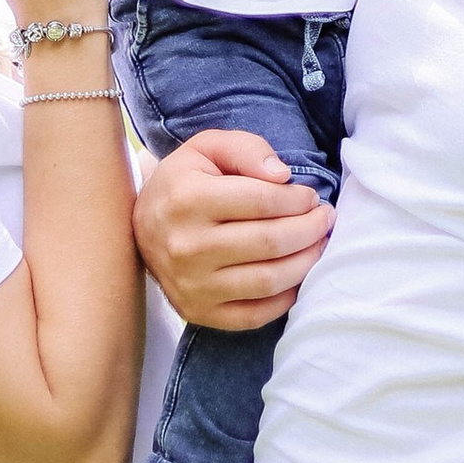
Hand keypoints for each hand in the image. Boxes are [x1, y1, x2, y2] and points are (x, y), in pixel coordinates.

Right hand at [133, 128, 332, 329]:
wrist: (138, 226)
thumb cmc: (184, 182)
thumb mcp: (207, 148)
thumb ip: (247, 150)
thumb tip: (283, 176)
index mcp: (188, 199)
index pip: (262, 202)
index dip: (298, 200)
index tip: (311, 197)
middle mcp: (186, 246)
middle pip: (270, 242)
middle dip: (310, 229)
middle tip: (325, 219)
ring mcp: (191, 285)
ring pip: (268, 280)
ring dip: (306, 262)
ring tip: (318, 244)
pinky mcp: (197, 312)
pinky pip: (255, 315)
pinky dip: (286, 299)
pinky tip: (296, 277)